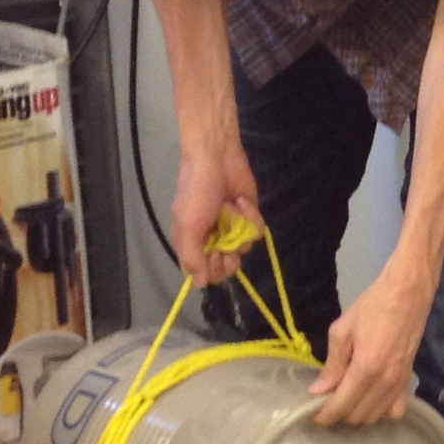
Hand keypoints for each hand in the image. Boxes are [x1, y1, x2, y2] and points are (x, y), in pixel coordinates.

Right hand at [171, 135, 258, 281]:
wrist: (217, 158)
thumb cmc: (197, 192)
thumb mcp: (188, 226)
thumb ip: (192, 257)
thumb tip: (198, 284)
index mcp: (192, 243)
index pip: (205, 273)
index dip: (214, 269)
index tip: (217, 256)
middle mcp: (212, 240)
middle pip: (227, 265)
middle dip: (230, 251)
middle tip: (227, 235)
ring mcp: (232, 229)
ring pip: (244, 248)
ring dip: (239, 227)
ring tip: (230, 207)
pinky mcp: (248, 218)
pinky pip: (256, 231)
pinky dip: (250, 216)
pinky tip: (240, 202)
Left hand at [309, 254, 431, 425]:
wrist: (408, 292)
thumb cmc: (372, 305)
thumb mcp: (343, 330)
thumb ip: (332, 364)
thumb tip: (317, 391)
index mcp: (365, 368)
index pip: (341, 406)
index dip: (324, 415)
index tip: (312, 415)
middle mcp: (385, 382)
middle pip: (358, 416)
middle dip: (339, 415)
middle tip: (327, 402)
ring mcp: (400, 383)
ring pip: (376, 417)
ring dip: (358, 414)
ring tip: (346, 400)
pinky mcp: (409, 379)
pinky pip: (396, 410)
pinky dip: (381, 412)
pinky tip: (371, 399)